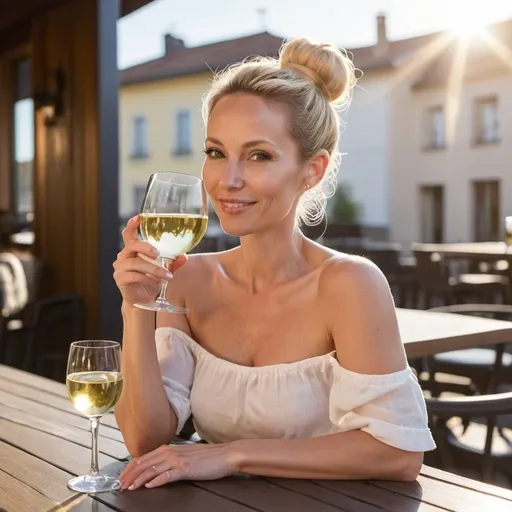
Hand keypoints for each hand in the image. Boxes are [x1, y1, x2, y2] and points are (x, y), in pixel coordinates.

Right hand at [113, 215, 186, 304]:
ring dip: (154, 269)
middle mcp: (124, 256)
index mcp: (132, 250)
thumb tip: (184, 256)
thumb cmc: (151, 281)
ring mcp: (120, 268)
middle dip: (146, 247)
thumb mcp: (164, 270)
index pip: (129, 234)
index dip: (132, 225)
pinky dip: (147, 279)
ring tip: (167, 276)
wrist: (143, 301)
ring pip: (136, 263)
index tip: (139, 217)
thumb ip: (173, 263)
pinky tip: (156, 283)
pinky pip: (134, 275)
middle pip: (132, 245)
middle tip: (158, 254)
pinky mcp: (120, 279)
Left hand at [118, 443, 239, 489]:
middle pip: (143, 463)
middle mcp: (170, 452)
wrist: (224, 455)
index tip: (121, 478)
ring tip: (129, 488)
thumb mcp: (184, 455)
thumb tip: (155, 468)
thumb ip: (169, 459)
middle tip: (119, 485)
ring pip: (152, 469)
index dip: (129, 469)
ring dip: (138, 479)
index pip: (142, 458)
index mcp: (168, 448)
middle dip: (129, 475)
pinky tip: (149, 486)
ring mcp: (177, 460)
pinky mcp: (185, 469)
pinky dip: (156, 481)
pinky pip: (167, 475)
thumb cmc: (206, 457)